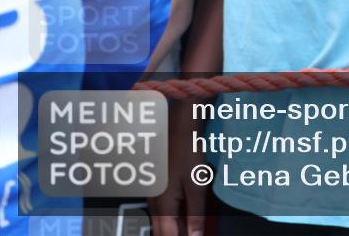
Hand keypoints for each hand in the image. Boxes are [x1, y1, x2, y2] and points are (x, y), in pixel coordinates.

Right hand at [150, 101, 207, 235]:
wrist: (179, 124)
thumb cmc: (188, 150)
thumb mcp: (197, 184)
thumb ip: (196, 213)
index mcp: (162, 202)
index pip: (168, 234)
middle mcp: (153, 198)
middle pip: (162, 228)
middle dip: (176, 232)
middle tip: (191, 232)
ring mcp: (152, 190)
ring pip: (160, 217)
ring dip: (174, 223)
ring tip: (189, 223)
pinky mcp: (155, 182)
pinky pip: (160, 205)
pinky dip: (171, 212)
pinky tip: (183, 208)